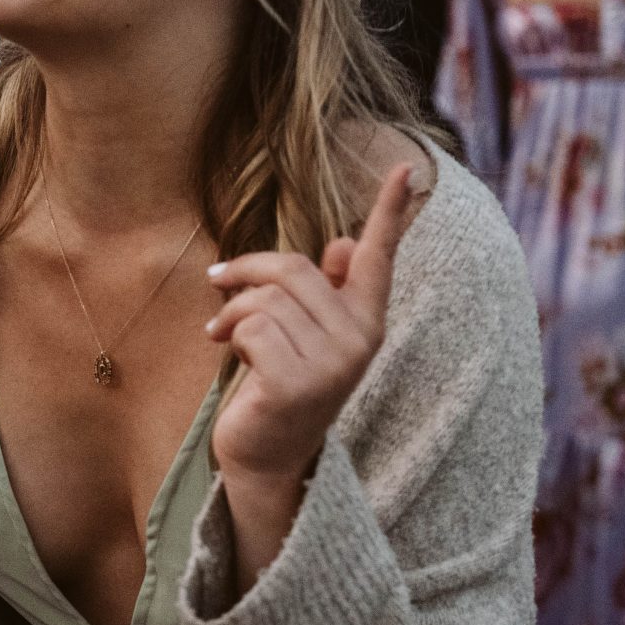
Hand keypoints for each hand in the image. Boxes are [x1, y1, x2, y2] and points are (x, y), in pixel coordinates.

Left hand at [204, 164, 415, 589]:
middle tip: (218, 283)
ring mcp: (332, 365)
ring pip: (266, 300)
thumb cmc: (280, 384)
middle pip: (295, 270)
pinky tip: (226, 356)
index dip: (389, 213)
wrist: (264, 456)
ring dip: (233, 311)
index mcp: (366, 321)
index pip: (378, 258)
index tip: (406, 168)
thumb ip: (325, 291)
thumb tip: (340, 244)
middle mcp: (360, 341)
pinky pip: (252, 328)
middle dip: (248, 273)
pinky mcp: (296, 383)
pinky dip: (229, 334)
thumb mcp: (304, 333)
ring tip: (224, 335)